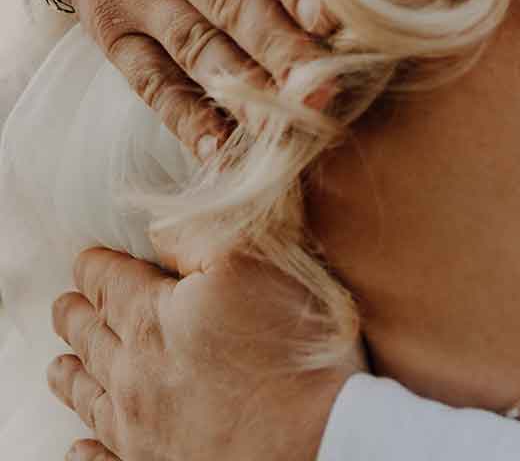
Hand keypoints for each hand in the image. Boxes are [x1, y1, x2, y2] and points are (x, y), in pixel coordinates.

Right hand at [46, 0, 333, 158]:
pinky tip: (224, 148)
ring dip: (246, 88)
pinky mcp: (109, 28)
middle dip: (281, 46)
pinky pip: (147, 80)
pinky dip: (184, 117)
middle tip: (330, 86)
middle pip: (229, 0)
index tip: (335, 17)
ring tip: (293, 122)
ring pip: (195, 47)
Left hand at [49, 246, 364, 460]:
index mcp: (151, 320)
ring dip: (71, 378)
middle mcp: (133, 378)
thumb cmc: (289, 347)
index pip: (108, 283)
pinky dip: (85, 453)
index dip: (94, 267)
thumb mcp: (253, 260)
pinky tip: (78, 448)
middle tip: (63, 307)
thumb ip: (197, 235)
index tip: (85, 260)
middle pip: (92, 339)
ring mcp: (141, 432)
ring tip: (59, 367)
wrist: (312, 444)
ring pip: (90, 399)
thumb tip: (157, 230)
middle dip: (76, 317)